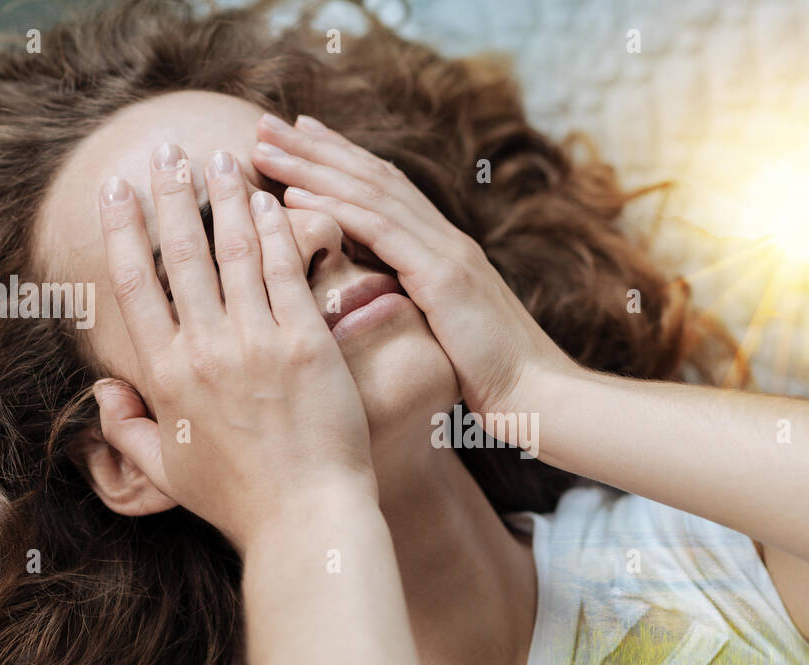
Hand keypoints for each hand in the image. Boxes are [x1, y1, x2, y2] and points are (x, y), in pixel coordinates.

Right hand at [95, 145, 375, 552]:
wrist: (306, 518)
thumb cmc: (238, 501)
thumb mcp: (165, 471)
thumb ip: (126, 430)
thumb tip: (103, 393)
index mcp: (166, 374)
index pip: (136, 284)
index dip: (124, 230)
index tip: (118, 189)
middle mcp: (205, 349)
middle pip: (181, 253)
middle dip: (172, 195)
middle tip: (168, 152)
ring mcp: (258, 343)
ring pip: (235, 252)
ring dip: (226, 198)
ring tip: (221, 158)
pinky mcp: (306, 343)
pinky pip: (287, 272)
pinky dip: (277, 232)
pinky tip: (271, 202)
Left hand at [251, 113, 577, 420]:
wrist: (542, 397)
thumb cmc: (498, 382)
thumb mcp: (453, 336)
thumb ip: (423, 310)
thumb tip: (388, 307)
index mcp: (447, 253)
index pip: (388, 190)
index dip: (343, 159)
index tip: (302, 138)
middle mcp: (447, 240)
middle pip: (373, 177)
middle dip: (317, 148)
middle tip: (267, 123)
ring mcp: (447, 253)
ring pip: (368, 193)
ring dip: (312, 165)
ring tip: (266, 144)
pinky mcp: (443, 277)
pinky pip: (378, 231)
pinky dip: (333, 207)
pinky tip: (293, 195)